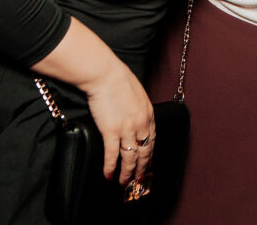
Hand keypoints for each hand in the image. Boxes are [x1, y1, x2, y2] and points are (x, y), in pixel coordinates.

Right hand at [84, 63, 155, 184]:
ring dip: (127, 172)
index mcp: (148, 114)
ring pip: (130, 157)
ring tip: (124, 182)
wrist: (104, 74)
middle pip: (144, 152)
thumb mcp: (137, 93)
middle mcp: (141, 124)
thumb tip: (134, 115)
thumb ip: (138, 108)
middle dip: (141, 168)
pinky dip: (111, 167)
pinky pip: (113, 154)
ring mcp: (127, 129)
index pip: (152, 140)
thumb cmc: (117, 79)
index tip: (147, 164)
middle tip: (138, 180)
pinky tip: (109, 174)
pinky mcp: (111, 131)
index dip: (150, 155)